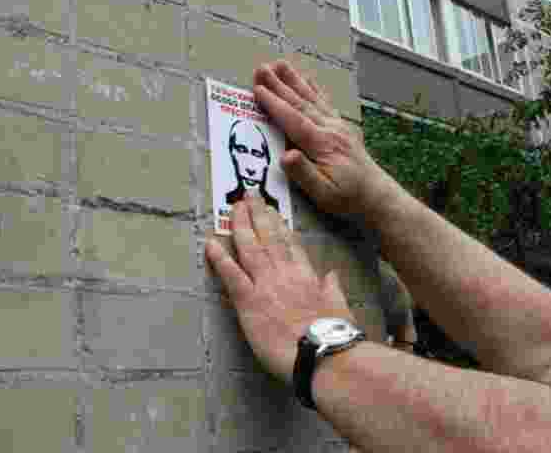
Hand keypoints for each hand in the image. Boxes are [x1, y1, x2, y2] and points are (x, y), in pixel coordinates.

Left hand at [205, 190, 354, 385]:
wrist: (324, 354)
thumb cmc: (335, 336)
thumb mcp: (341, 307)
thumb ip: (333, 288)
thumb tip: (332, 275)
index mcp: (307, 275)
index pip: (290, 244)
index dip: (280, 226)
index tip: (273, 212)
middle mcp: (285, 273)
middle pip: (269, 237)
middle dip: (258, 214)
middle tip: (249, 196)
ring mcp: (266, 285)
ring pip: (250, 247)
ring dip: (239, 225)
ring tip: (233, 208)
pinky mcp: (249, 302)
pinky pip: (231, 275)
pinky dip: (219, 258)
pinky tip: (210, 243)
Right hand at [253, 60, 395, 216]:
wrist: (376, 195)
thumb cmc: (347, 197)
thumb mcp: (323, 193)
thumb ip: (304, 174)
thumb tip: (286, 156)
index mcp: (322, 145)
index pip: (293, 120)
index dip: (274, 104)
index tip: (258, 89)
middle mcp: (330, 130)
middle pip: (300, 103)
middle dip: (279, 85)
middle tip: (261, 68)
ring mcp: (337, 126)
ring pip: (311, 98)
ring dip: (294, 80)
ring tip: (280, 64)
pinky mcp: (341, 127)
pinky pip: (324, 102)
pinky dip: (313, 89)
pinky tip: (307, 79)